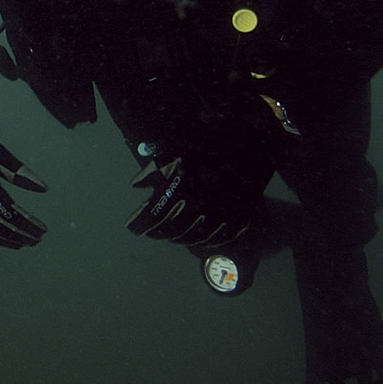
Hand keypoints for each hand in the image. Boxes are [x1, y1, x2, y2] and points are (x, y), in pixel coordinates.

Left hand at [125, 142, 272, 247]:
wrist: (250, 146)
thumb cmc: (207, 145)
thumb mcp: (175, 151)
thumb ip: (152, 170)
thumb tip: (136, 186)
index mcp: (179, 186)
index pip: (152, 216)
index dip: (139, 224)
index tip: (132, 227)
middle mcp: (198, 204)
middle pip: (169, 230)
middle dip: (155, 231)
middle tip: (150, 231)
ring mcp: (219, 216)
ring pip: (189, 237)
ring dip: (176, 236)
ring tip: (168, 233)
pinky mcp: (235, 222)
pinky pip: (213, 239)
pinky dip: (199, 239)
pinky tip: (193, 235)